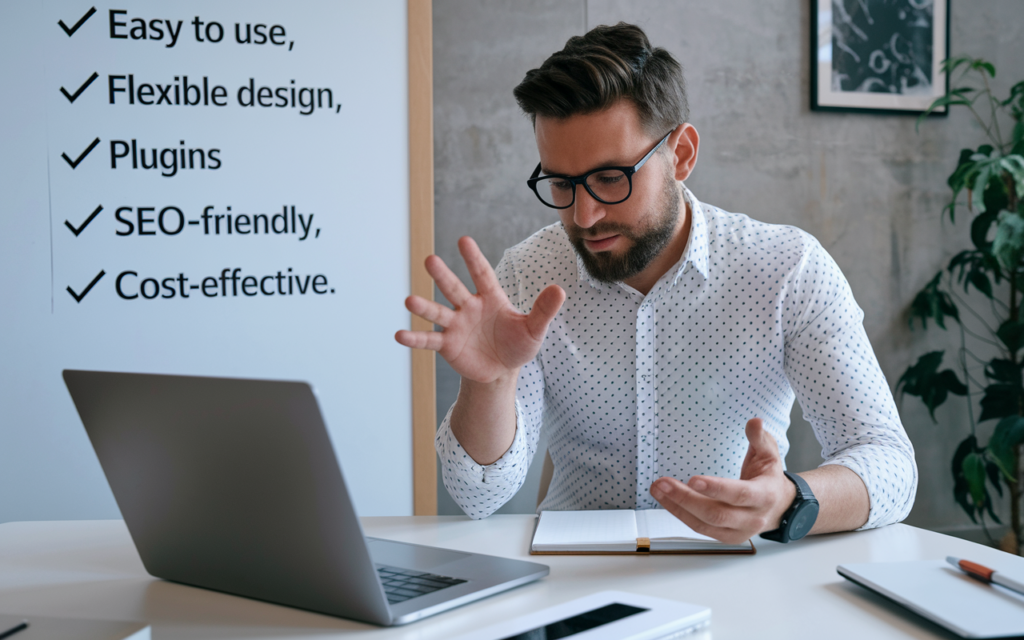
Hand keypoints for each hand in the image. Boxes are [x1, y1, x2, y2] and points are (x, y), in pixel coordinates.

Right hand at [395, 236, 565, 383]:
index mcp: (490, 298)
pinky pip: (429, 340)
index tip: (463, 240)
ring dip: (424, 307)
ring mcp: (455, 325)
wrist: (501, 370)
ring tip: (408, 301)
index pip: (482, 275)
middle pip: (454, 288)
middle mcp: (469, 307)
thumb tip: (559, 290)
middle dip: (443, 276)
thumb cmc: (517, 344)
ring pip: (437, 313)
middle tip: (430, 260)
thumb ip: (544, 310)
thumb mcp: (534, 329)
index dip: (473, 259)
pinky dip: (414, 339)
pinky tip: (399, 335)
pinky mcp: (447, 344)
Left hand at [649, 418, 796, 544]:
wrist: (779, 507)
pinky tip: (666, 500)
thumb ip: (760, 438)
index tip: (693, 479)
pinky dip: (681, 514)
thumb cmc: (769, 478)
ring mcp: (738, 532)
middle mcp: (752, 518)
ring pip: (704, 524)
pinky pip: (699, 528)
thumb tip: (755, 422)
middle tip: (663, 483)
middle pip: (716, 513)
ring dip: (677, 507)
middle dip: (686, 499)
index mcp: (764, 495)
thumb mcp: (769, 454)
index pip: (739, 494)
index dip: (716, 488)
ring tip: (658, 490)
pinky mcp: (725, 537)